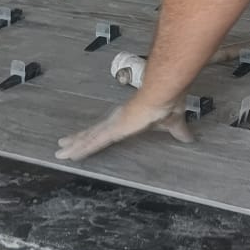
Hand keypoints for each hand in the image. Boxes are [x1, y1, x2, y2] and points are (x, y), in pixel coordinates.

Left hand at [55, 97, 194, 162]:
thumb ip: (178, 132)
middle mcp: (115, 121)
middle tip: (62, 144)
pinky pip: (93, 142)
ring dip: (74, 145)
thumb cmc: (166, 105)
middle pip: (92, 133)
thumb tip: (190, 139)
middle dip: (77, 139)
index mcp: (127, 119)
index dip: (95, 134)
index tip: (84, 137)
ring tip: (59, 152)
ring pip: (88, 138)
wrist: (163, 95)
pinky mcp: (113, 130)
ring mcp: (112, 125)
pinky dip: (80, 148)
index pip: (107, 130)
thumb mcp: (173, 124)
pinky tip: (70, 154)